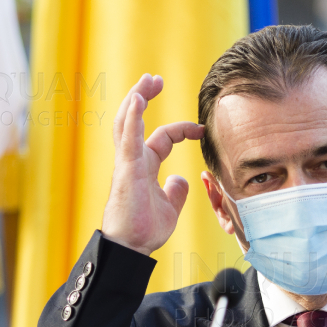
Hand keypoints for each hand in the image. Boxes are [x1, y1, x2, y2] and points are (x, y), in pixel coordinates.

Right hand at [102, 74, 204, 255]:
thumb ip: (176, 191)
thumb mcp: (170, 208)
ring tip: (147, 80)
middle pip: (136, 120)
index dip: (182, 129)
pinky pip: (128, 138)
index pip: (163, 138)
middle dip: (145, 96)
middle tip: (155, 79)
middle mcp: (133, 160)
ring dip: (137, 97)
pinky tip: (138, 98)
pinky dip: (132, 117)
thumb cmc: (145, 230)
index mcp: (144, 166)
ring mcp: (127, 163)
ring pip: (127, 122)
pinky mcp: (125, 170)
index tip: (201, 129)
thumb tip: (181, 179)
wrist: (132, 248)